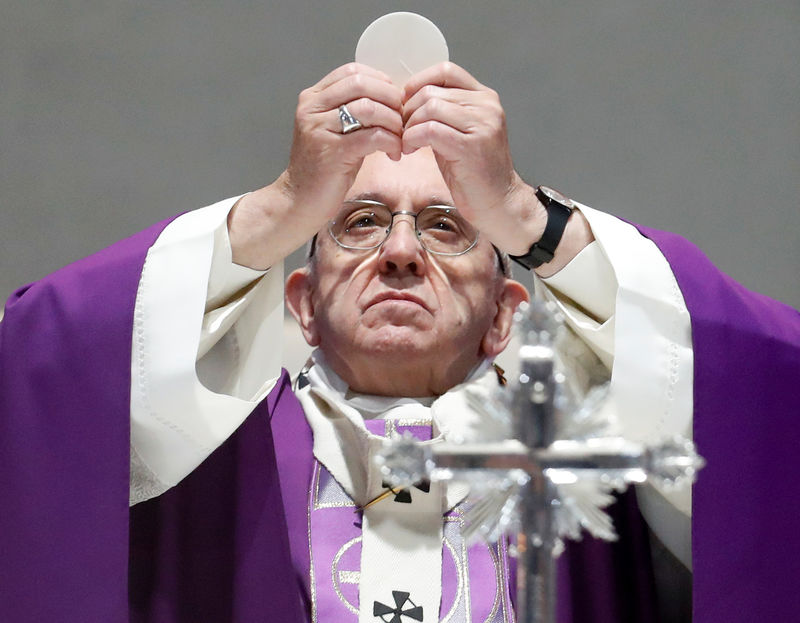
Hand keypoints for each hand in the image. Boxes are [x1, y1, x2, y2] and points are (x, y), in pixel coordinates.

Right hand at [230, 63, 403, 267]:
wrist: (300, 201)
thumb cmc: (325, 168)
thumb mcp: (336, 130)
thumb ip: (355, 110)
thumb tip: (392, 98)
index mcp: (314, 97)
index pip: (353, 71)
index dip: (381, 81)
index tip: (395, 101)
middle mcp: (313, 107)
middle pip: (362, 84)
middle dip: (391, 100)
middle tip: (403, 119)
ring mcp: (319, 128)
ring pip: (369, 108)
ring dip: (393, 122)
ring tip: (400, 139)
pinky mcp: (331, 152)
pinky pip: (371, 136)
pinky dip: (390, 142)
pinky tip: (394, 154)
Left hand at [402, 62, 544, 254]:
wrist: (499, 202)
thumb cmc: (474, 172)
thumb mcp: (458, 133)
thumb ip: (442, 112)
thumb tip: (406, 99)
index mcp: (484, 98)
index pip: (445, 70)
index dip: (418, 83)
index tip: (404, 104)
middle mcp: (486, 106)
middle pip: (432, 91)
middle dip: (407, 110)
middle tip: (400, 130)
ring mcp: (482, 124)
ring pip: (429, 107)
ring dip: (409, 126)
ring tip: (405, 142)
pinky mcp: (471, 146)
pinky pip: (430, 130)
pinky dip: (412, 138)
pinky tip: (410, 150)